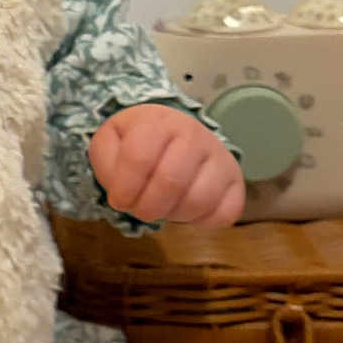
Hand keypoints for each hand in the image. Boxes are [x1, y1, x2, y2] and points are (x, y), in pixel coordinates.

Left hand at [88, 105, 243, 226]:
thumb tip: (121, 191)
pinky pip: (224, 214)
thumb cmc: (138, 142)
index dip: (124, 188)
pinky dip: (201, 221)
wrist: (175, 134)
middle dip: (147, 207)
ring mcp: (220, 157)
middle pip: (170, 182)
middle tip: (140, 208)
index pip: (138, 158)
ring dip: (173, 214)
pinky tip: (187, 208)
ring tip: (163, 205)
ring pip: (198, 201)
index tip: (118, 200)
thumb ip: (105, 161)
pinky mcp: (237, 181)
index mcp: (158, 121)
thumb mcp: (110, 142)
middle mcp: (195, 134)